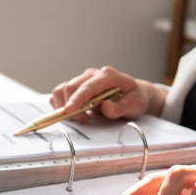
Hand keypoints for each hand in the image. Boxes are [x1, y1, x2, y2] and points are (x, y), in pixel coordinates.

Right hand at [49, 66, 165, 121]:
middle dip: (71, 107)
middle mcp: (93, 74)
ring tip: (82, 116)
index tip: (68, 111)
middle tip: (85, 120)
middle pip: (70, 88)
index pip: (87, 87)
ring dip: (65, 106)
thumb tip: (105, 106)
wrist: (134, 94)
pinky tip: (76, 111)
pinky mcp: (78, 86)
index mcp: (107, 76)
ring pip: (62, 90)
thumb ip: (120, 107)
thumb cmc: (135, 98)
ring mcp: (84, 79)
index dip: (76, 99)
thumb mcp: (134, 104)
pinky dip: (62, 104)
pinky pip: (61, 93)